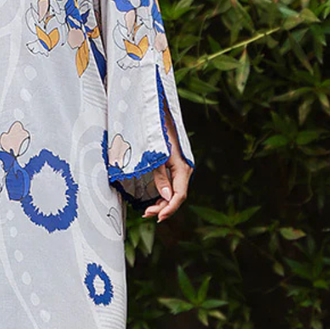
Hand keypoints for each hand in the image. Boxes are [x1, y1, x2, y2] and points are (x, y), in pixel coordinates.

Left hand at [143, 100, 191, 221]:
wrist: (157, 111)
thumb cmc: (156, 130)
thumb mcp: (156, 153)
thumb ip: (160, 175)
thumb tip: (165, 196)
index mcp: (183, 166)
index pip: (179, 194)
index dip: (169, 208)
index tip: (158, 217)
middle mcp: (183, 168)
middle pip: (176, 195)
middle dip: (163, 207)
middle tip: (146, 214)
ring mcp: (177, 167)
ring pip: (172, 191)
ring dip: (161, 202)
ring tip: (147, 210)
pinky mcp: (170, 165)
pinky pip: (168, 184)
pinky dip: (160, 193)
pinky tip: (152, 200)